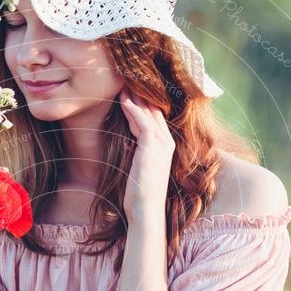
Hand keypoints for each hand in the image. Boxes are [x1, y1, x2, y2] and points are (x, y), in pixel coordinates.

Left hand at [119, 88, 174, 222]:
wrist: (146, 210)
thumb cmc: (140, 195)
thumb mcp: (140, 168)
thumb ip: (138, 153)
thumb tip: (130, 145)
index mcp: (165, 147)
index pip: (155, 118)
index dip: (143, 104)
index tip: (131, 91)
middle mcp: (167, 142)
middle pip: (154, 111)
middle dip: (141, 95)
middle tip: (127, 80)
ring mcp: (162, 144)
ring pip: (149, 112)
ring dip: (136, 97)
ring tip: (123, 84)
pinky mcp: (152, 147)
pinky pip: (143, 122)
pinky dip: (133, 110)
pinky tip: (124, 101)